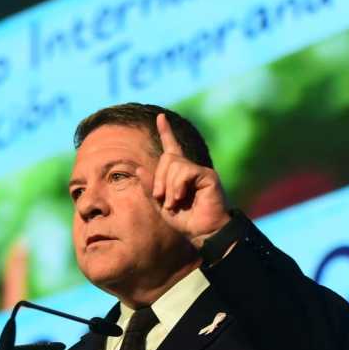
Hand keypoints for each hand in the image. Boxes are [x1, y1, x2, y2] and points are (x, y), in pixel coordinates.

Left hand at [151, 113, 231, 247]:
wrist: (202, 232)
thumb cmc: (184, 220)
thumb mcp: (161, 204)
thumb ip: (151, 187)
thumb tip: (140, 169)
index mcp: (179, 174)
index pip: (171, 148)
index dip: (166, 132)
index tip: (161, 117)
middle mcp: (190, 169)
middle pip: (167, 158)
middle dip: (158, 178)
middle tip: (161, 197)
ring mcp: (200, 171)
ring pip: (174, 164)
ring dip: (168, 186)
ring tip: (173, 202)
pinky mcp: (208, 175)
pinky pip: (185, 171)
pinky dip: (178, 186)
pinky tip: (180, 198)